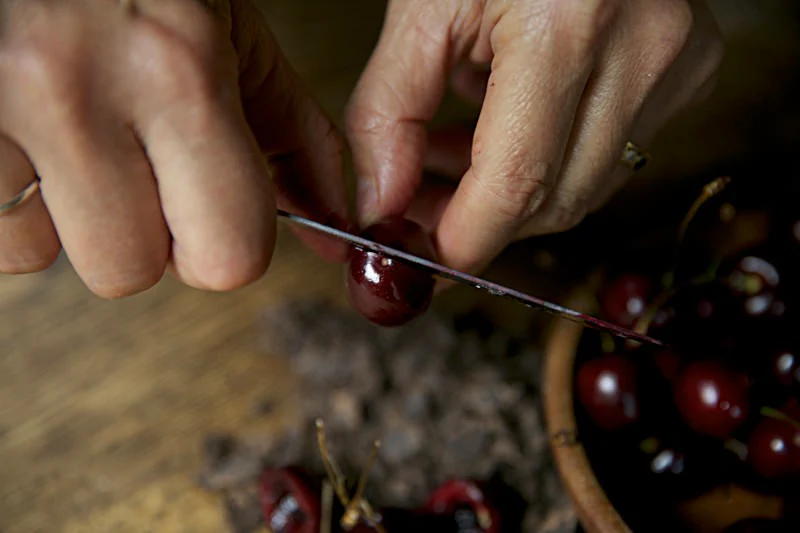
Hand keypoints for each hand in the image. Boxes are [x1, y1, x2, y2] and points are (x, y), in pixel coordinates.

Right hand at [0, 0, 347, 297]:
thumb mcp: (230, 32)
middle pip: (129, 271)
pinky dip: (9, 199)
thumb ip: (292, 134)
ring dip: (66, 217)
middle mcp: (75, 88)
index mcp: (177, 67)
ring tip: (71, 139)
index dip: (224, 247)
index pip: (229, 255)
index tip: (212, 215)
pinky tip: (25, 139)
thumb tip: (335, 225)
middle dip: (140, 236)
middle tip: (135, 167)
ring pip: (40, 255)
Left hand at [345, 0, 723, 274]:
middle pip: (554, 200)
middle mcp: (643, 50)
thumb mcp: (424, 5)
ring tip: (444, 160)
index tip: (422, 260)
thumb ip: (389, 109)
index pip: (517, 181)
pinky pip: (608, 154)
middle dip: (479, 221)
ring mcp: (676, 64)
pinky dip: (546, 160)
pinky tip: (498, 129)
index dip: (464, 240)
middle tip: (418, 207)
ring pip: (583, 186)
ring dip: (509, 193)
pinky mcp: (687, 71)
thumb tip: (382, 202)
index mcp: (568, 25)